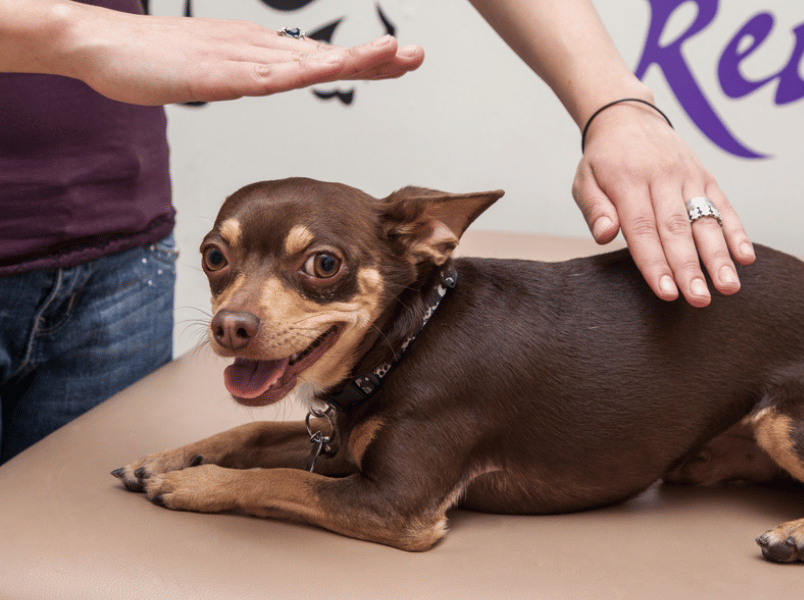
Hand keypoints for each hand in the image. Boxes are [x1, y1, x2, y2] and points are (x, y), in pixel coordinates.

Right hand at [66, 8, 423, 104]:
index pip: (319, 57)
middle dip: (373, 57)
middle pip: (325, 54)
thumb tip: (265, 80)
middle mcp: (258, 47)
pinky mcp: (221, 73)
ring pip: (308, 60)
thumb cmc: (151, 61)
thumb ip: (242, 75)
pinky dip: (306, 72)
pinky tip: (332, 70)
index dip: (361, 59)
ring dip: (353, 59)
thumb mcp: (211, 73)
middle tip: (416, 55)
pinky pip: (270, 74)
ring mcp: (241, 57)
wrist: (102, 44)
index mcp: (257, 49)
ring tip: (394, 55)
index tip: (398, 60)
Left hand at [572, 101, 754, 305]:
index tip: (667, 293)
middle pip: (677, 229)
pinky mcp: (705, 177)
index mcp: (628, 181)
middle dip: (690, 267)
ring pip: (705, 219)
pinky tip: (745, 258)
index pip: (643, 229)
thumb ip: (595, 209)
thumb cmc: (604, 160)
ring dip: (719, 255)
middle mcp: (662, 178)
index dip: (656, 263)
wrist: (628, 118)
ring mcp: (688, 176)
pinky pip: (724, 205)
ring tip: (728, 286)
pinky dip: (736, 231)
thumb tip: (606, 235)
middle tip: (699, 299)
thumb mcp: (585, 180)